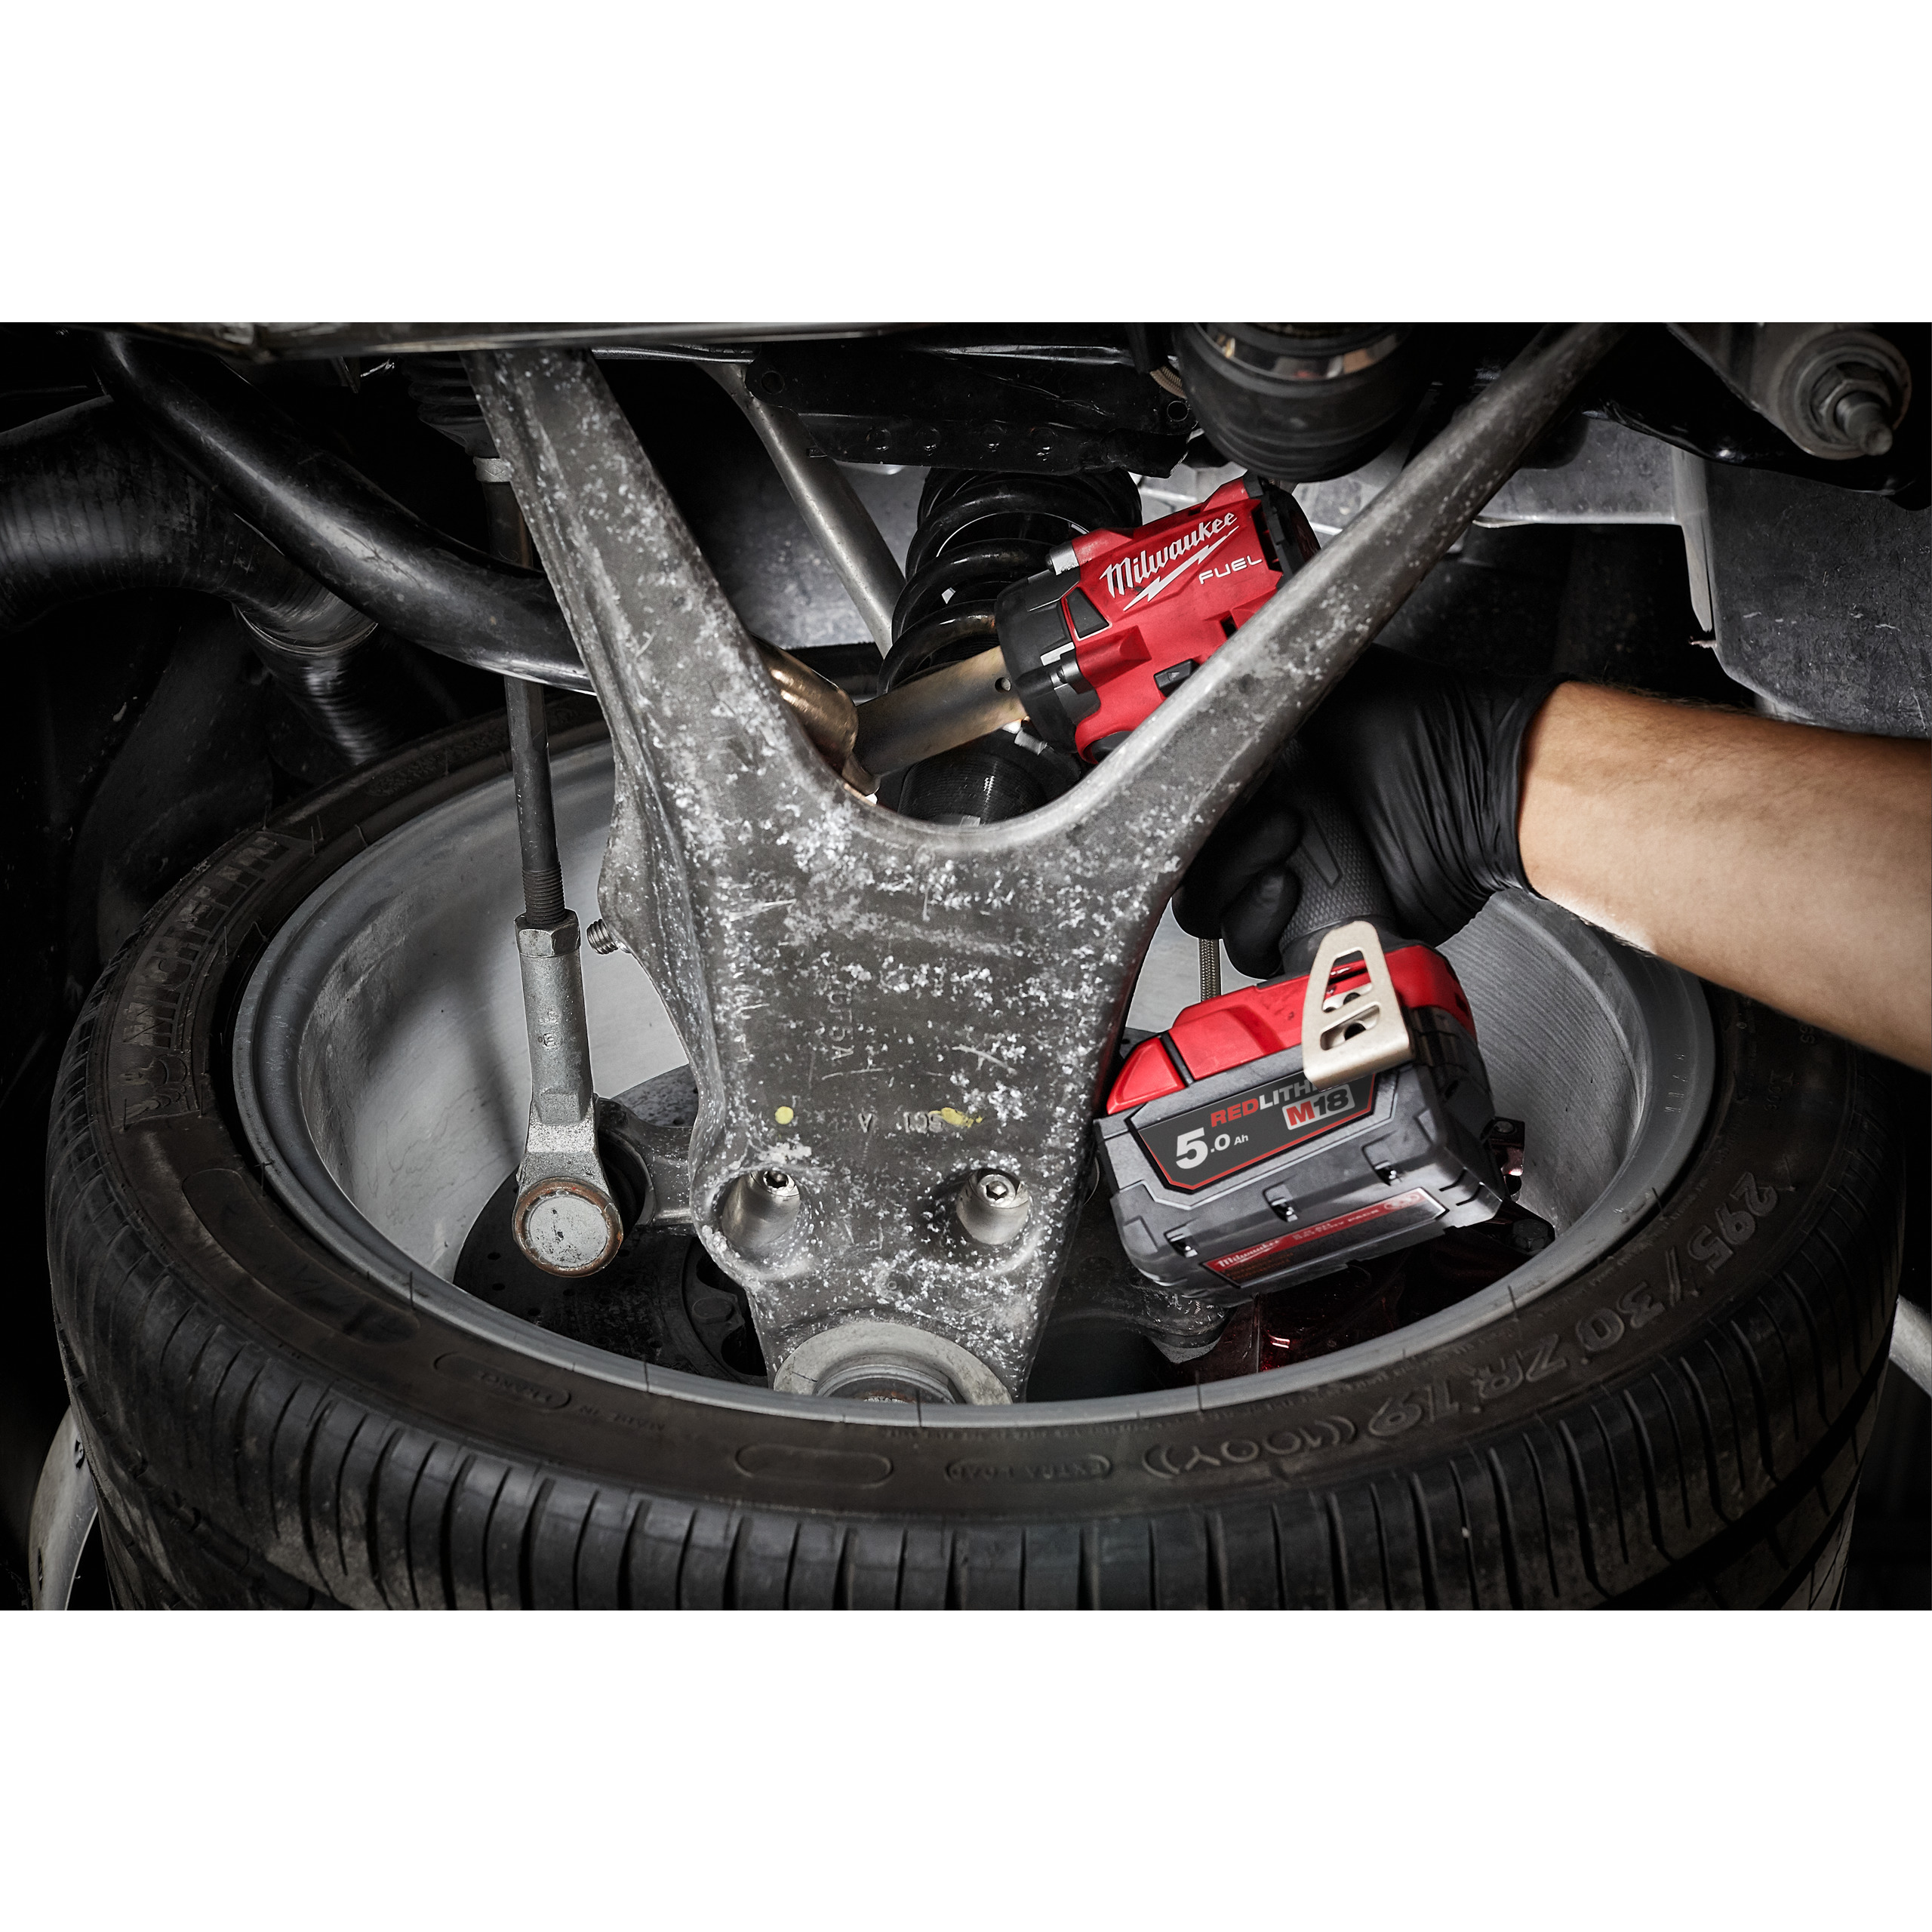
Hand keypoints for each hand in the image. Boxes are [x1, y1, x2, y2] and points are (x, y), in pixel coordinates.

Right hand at [1176, 645, 1563, 974]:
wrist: (1483, 786)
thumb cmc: (1425, 728)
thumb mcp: (1325, 686)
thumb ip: (1256, 695)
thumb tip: (1200, 693)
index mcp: (1262, 786)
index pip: (1190, 819)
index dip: (1190, 817)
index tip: (1216, 799)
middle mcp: (1273, 840)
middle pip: (1195, 877)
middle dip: (1217, 859)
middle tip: (1275, 823)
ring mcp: (1297, 892)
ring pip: (1220, 920)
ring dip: (1236, 895)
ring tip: (1285, 868)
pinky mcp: (1322, 935)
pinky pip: (1264, 954)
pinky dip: (1263, 931)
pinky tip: (1293, 895)